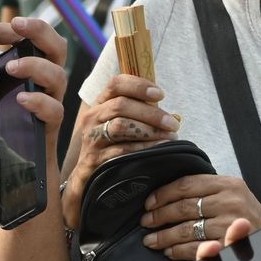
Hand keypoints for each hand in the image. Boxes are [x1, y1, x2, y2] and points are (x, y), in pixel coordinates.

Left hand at [0, 15, 69, 137]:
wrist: (17, 154)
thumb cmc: (3, 112)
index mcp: (34, 62)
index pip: (27, 36)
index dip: (2, 30)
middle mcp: (47, 76)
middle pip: (56, 45)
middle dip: (38, 29)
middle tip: (17, 24)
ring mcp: (52, 98)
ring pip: (58, 75)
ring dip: (34, 66)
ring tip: (11, 68)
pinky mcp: (51, 122)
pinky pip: (54, 109)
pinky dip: (38, 101)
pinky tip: (21, 100)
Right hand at [62, 74, 179, 227]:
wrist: (88, 177)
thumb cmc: (112, 146)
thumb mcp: (120, 123)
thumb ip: (139, 113)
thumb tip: (171, 115)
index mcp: (100, 104)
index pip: (116, 84)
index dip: (139, 85)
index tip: (160, 94)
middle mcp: (92, 117)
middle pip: (121, 105)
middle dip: (151, 113)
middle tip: (172, 123)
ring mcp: (92, 138)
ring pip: (121, 125)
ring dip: (149, 130)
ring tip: (169, 136)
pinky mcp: (95, 158)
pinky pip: (122, 149)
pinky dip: (144, 148)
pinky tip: (159, 148)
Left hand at [140, 173, 259, 260]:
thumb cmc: (247, 216)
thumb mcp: (233, 194)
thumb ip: (206, 191)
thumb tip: (166, 194)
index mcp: (228, 184)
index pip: (186, 185)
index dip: (162, 194)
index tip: (148, 203)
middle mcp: (230, 201)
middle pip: (183, 207)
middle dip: (159, 216)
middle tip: (145, 222)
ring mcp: (230, 224)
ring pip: (185, 229)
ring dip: (163, 236)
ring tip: (151, 240)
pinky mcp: (229, 246)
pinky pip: (195, 248)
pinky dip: (178, 251)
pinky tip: (168, 251)